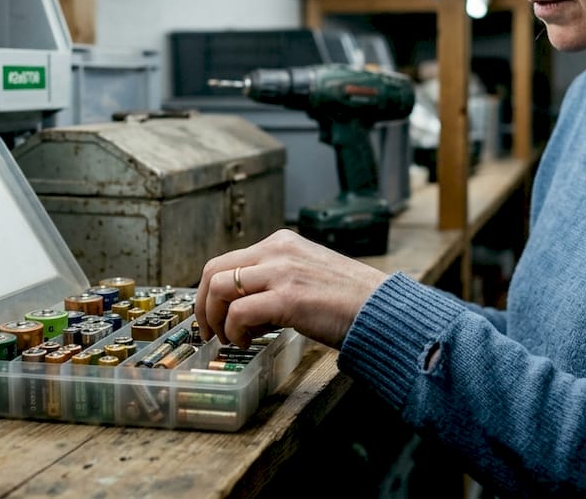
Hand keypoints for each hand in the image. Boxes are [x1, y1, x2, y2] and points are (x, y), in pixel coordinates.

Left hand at [195, 228, 387, 348]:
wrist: (382, 310)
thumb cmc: (350, 300)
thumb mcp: (307, 276)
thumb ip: (276, 282)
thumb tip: (245, 309)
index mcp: (282, 243)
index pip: (227, 260)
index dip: (210, 292)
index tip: (212, 316)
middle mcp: (278, 251)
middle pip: (214, 270)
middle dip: (203, 305)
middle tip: (210, 331)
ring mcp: (282, 272)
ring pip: (219, 287)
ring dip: (215, 319)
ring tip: (230, 339)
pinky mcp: (288, 297)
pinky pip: (239, 312)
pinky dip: (234, 331)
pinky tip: (247, 342)